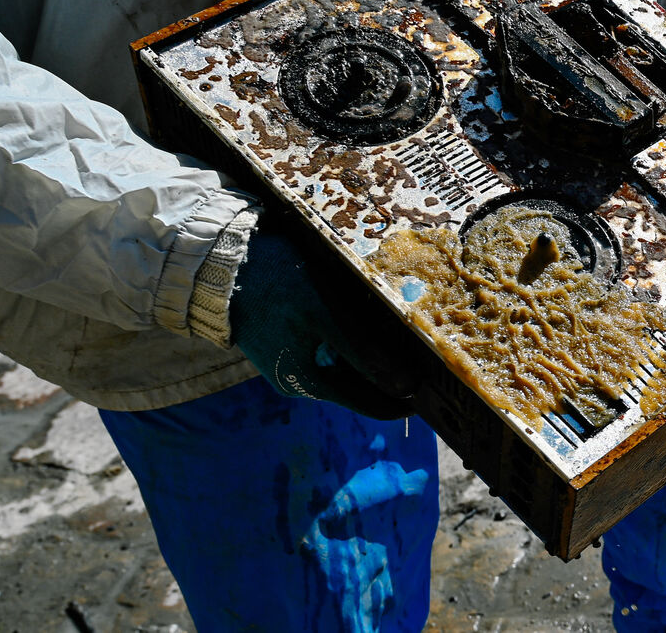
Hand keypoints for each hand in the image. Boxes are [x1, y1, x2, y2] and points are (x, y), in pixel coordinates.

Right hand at [230, 223, 419, 418]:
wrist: (222, 260)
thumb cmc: (278, 285)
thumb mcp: (326, 315)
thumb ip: (365, 353)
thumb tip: (405, 387)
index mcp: (311, 383)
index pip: (376, 405)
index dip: (410, 397)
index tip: (442, 383)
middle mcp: (303, 380)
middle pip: (366, 385)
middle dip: (398, 371)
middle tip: (433, 350)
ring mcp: (296, 359)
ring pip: (352, 364)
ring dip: (380, 352)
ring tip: (410, 331)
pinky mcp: (292, 338)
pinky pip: (336, 346)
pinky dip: (359, 337)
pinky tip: (374, 316)